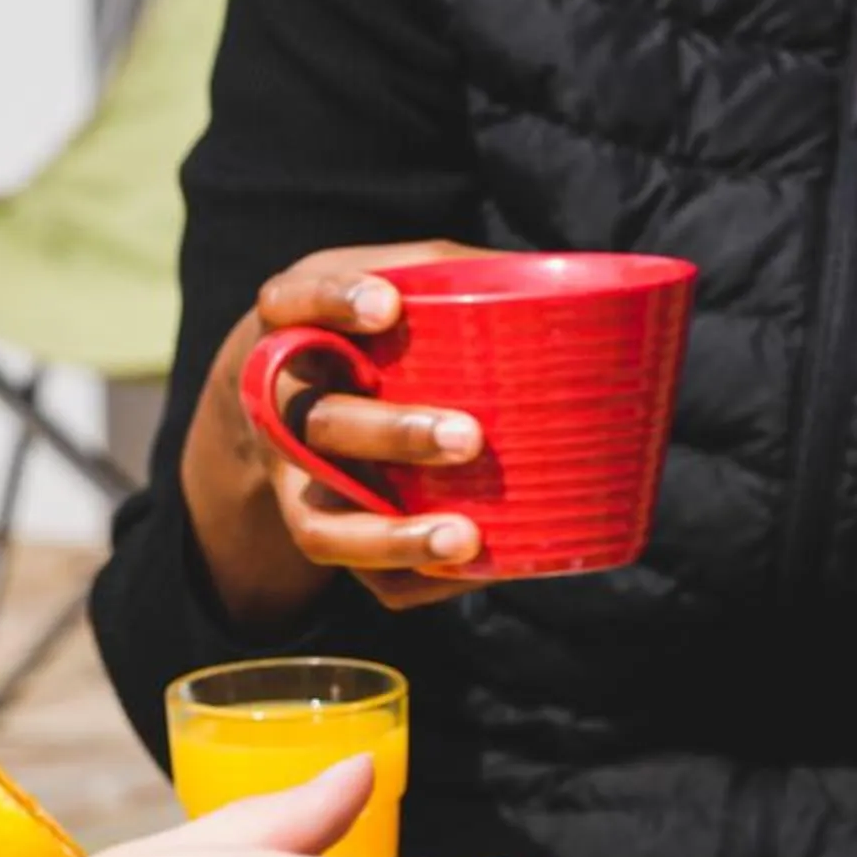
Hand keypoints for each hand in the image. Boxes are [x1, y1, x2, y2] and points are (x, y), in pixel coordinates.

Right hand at [180, 241, 501, 623]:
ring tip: (465, 539)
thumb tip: (575, 288)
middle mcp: (282, 409)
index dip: (334, 303)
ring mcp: (294, 483)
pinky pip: (358, 578)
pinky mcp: (323, 533)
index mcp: (296, 327)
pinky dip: (413, 579)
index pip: (294, 303)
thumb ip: (461, 277)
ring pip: (322, 525)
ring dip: (390, 537)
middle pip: (321, 426)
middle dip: (393, 435)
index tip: (388, 307)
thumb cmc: (370, 328)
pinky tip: (474, 569)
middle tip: (469, 438)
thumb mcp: (397, 281)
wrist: (289, 396)